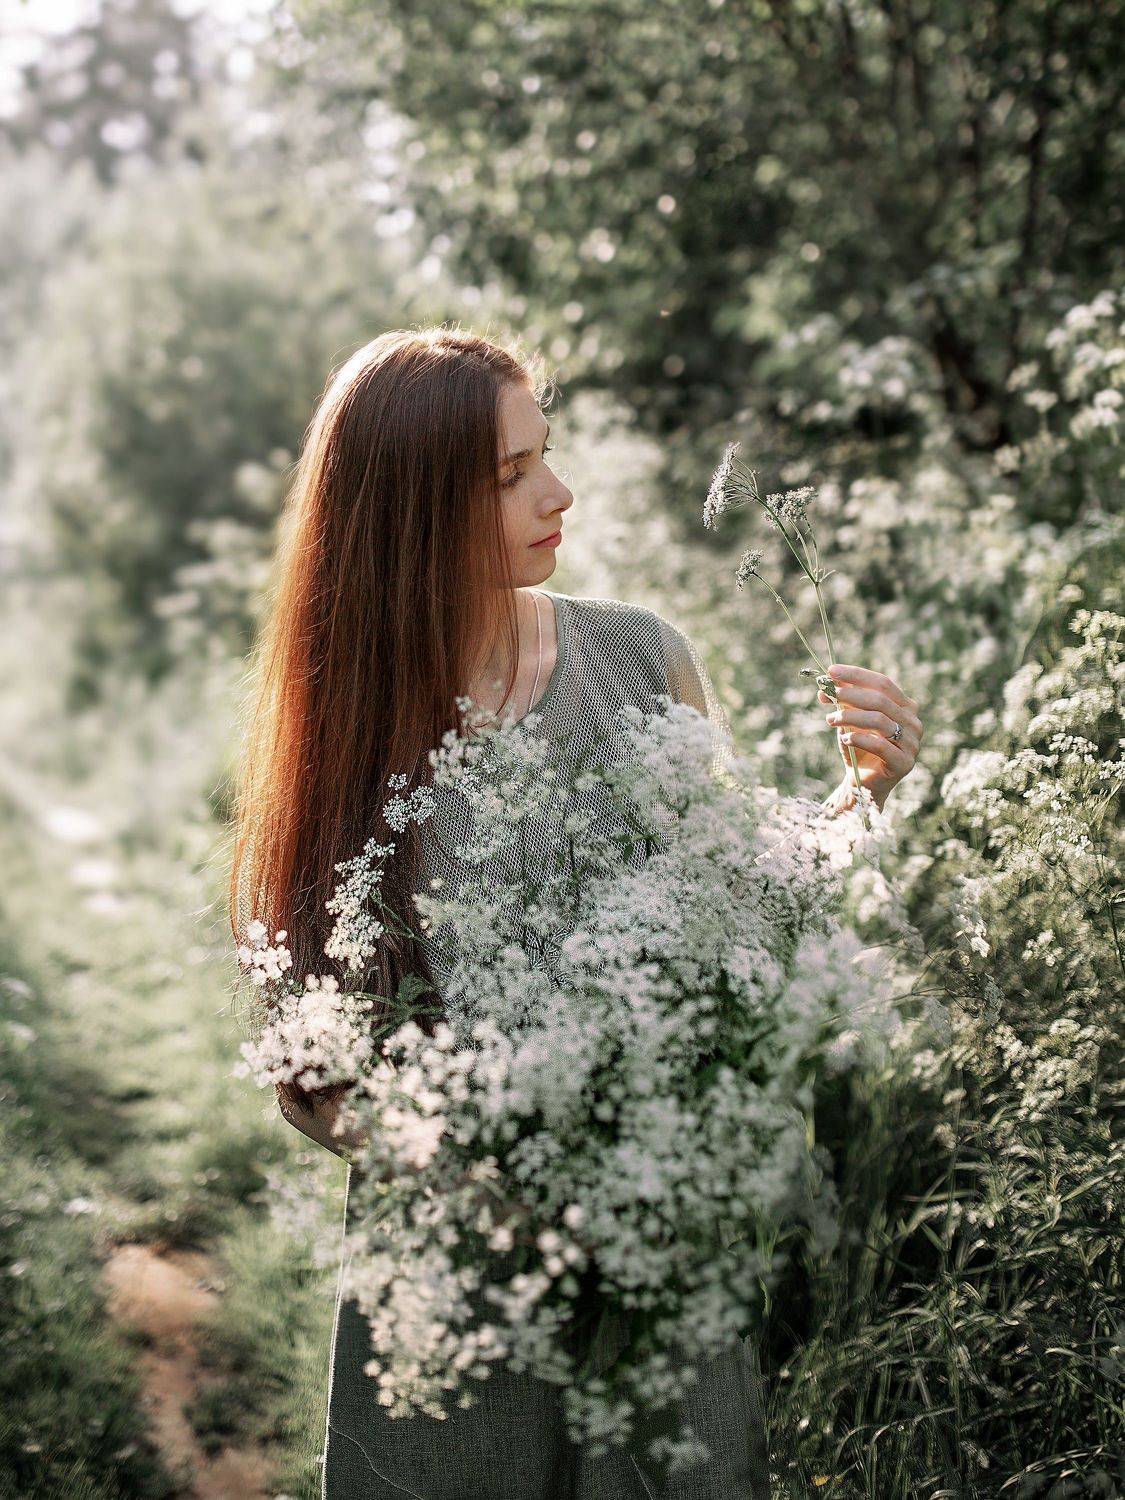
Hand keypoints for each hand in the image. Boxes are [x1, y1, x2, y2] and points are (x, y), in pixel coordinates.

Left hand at [818, 662, 922, 813]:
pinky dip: (859, 738)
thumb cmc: (858, 747)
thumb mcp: (849, 720)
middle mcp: (913, 722)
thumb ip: (843, 702)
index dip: (857, 675)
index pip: (883, 683)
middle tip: (828, 694)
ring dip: (850, 716)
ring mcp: (912, 743)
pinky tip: (844, 738)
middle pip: (880, 700)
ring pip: (879, 720)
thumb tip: (825, 686)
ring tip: (829, 720)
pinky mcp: (905, 763)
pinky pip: (880, 745)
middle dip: (850, 694)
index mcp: (905, 706)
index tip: (831, 671)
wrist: (863, 782)